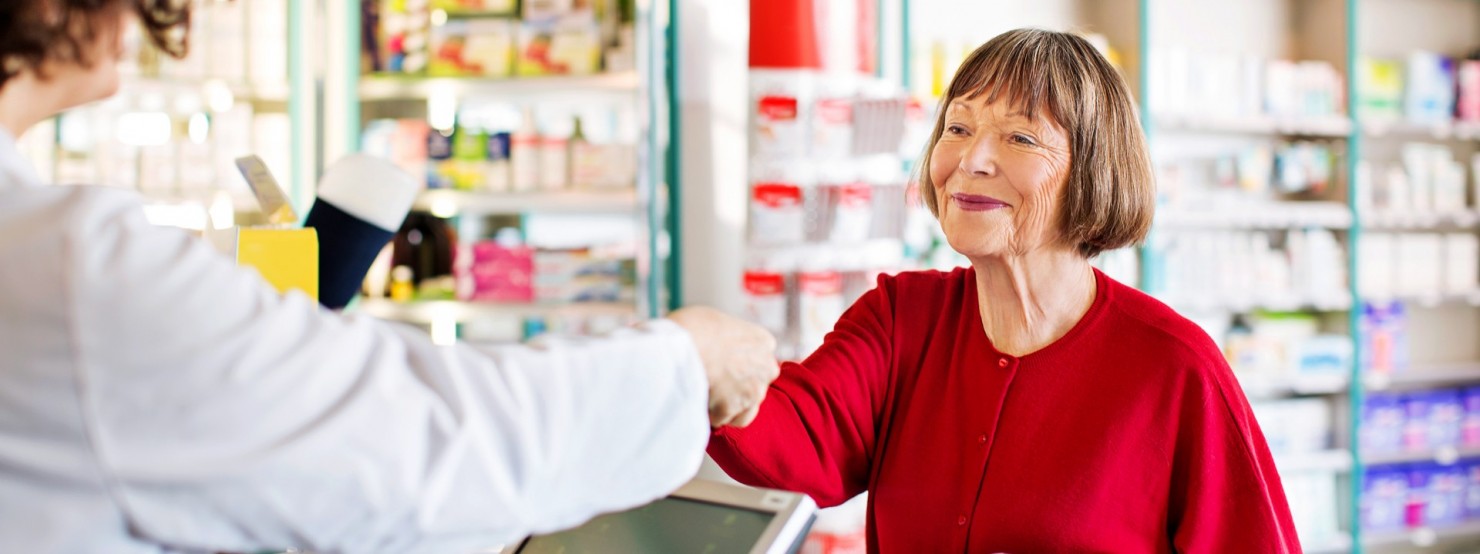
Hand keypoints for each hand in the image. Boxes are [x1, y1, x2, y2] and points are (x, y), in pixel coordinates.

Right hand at [666, 306, 779, 427]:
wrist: (681, 345)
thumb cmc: (694, 327)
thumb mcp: (721, 321)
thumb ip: (732, 337)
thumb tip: (722, 346)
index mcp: (764, 342)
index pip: (762, 361)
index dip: (741, 366)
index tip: (725, 367)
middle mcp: (765, 368)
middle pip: (757, 386)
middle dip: (739, 389)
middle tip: (715, 384)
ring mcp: (752, 391)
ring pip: (745, 411)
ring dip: (729, 408)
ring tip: (707, 398)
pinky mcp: (733, 409)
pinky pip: (723, 420)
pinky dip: (711, 416)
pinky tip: (698, 403)